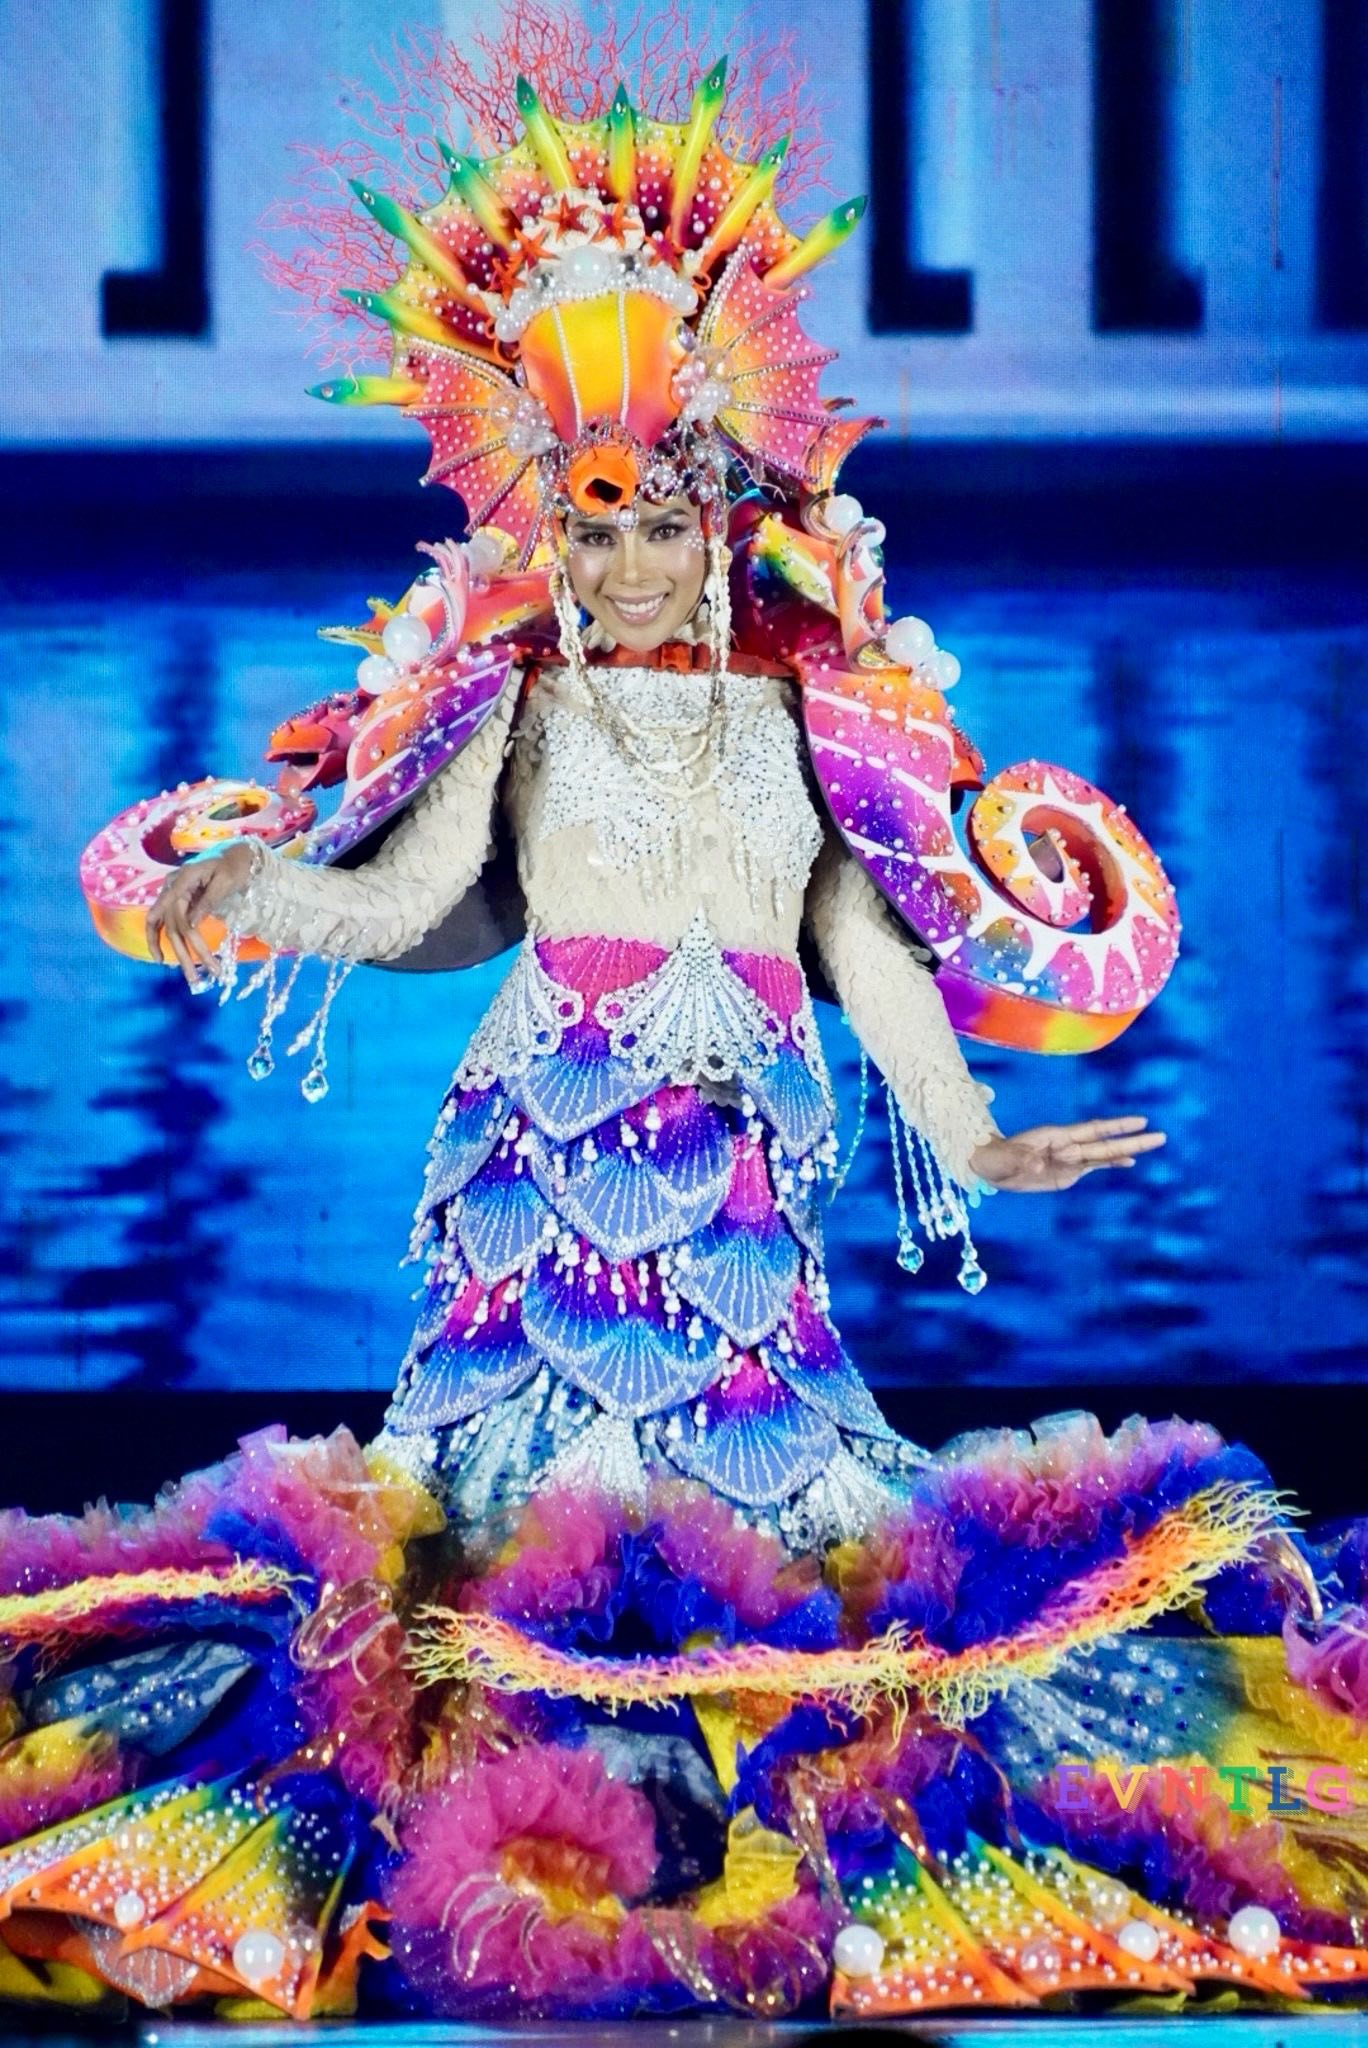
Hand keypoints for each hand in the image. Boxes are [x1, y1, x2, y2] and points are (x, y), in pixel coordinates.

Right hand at [145, 841, 256, 986]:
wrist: (232, 856)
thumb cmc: (232, 866)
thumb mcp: (225, 881)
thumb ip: (209, 900)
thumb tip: (193, 923)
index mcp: (184, 877)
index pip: (176, 907)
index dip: (184, 930)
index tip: (194, 950)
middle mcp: (171, 886)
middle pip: (175, 924)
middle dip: (188, 952)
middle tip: (202, 977)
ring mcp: (170, 895)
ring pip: (168, 929)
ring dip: (178, 954)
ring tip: (191, 978)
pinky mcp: (173, 903)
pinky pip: (160, 924)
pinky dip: (157, 940)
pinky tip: (160, 959)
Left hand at [970, 1115, 1165, 1192]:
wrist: (992, 1166)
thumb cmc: (996, 1158)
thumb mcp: (1005, 1159)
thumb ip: (1022, 1160)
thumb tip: (1037, 1166)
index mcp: (1056, 1137)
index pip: (1093, 1130)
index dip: (1116, 1126)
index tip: (1140, 1121)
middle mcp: (1068, 1145)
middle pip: (1106, 1143)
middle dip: (1133, 1140)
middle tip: (1161, 1136)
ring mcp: (1069, 1159)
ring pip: (1105, 1154)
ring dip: (1128, 1150)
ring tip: (1153, 1145)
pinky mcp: (1067, 1172)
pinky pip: (1094, 1167)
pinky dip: (1113, 1164)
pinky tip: (1130, 1163)